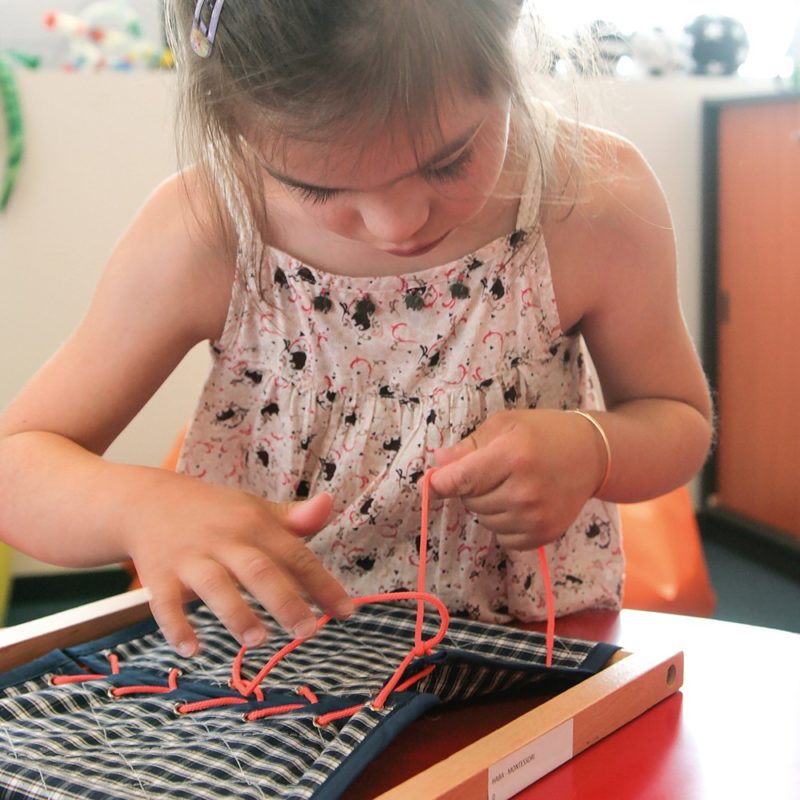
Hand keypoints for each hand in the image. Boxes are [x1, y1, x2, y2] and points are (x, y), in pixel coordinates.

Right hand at [123, 471, 352, 656]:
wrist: (148, 500)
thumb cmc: (215, 512)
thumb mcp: (255, 509)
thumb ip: (294, 518)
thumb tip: (330, 505)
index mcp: (255, 525)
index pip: (295, 555)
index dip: (322, 583)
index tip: (346, 611)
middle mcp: (225, 540)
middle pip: (258, 570)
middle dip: (284, 600)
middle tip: (307, 631)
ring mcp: (190, 558)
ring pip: (214, 586)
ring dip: (235, 613)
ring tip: (258, 640)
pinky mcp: (159, 575)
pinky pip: (165, 603)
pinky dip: (176, 626)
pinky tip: (192, 649)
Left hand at [429, 409, 605, 550]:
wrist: (592, 454)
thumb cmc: (543, 433)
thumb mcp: (504, 425)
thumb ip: (468, 446)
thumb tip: (438, 464)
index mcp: (512, 456)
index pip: (461, 480)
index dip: (441, 483)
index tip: (435, 483)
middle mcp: (525, 491)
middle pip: (470, 502)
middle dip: (472, 488)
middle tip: (494, 471)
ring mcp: (536, 517)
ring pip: (484, 521)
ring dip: (487, 506)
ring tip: (510, 485)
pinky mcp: (545, 535)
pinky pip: (503, 539)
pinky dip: (504, 524)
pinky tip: (520, 504)